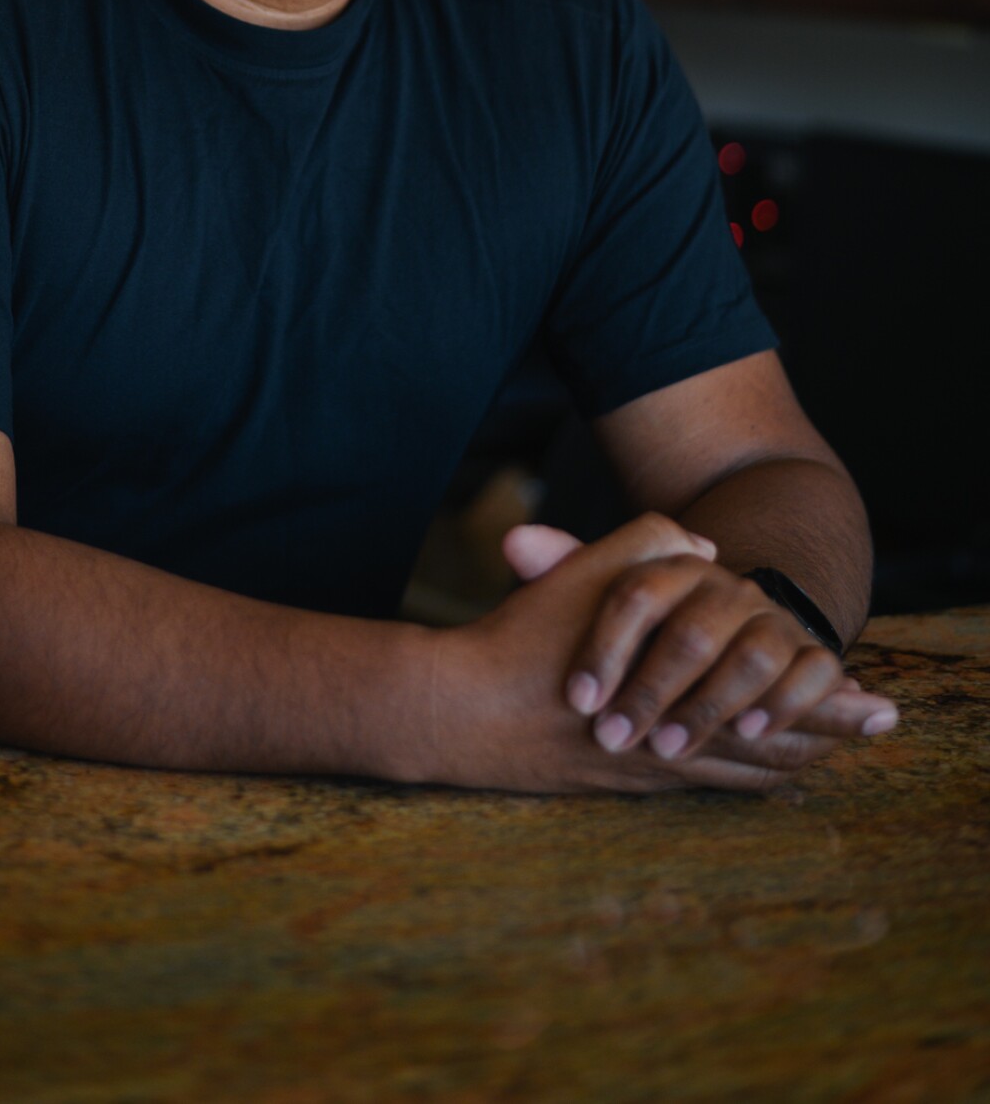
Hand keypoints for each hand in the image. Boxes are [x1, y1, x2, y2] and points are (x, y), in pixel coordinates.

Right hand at [423, 513, 838, 792]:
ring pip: (737, 774)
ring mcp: (646, 770)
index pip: (774, 703)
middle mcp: (671, 742)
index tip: (870, 703)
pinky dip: (738, 778)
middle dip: (825, 737)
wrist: (459, 710)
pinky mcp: (617, 783)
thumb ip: (654, 543)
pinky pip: (698, 786)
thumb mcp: (592, 570)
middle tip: (870, 730)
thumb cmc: (526, 637)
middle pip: (771, 749)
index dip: (826, 702)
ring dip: (787, 762)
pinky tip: (749, 775)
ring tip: (825, 756)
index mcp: (676, 690)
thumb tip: (707, 551)